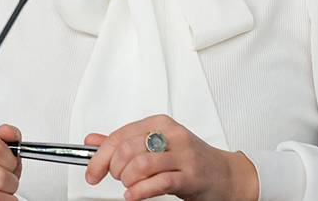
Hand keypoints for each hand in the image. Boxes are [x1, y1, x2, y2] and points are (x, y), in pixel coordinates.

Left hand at [83, 114, 257, 200]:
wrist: (225, 175)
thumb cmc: (190, 160)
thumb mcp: (156, 146)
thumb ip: (124, 143)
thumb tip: (92, 141)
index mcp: (160, 123)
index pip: (120, 135)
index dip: (100, 156)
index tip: (92, 171)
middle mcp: (171, 135)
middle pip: (127, 149)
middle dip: (113, 168)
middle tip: (116, 178)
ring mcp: (183, 155)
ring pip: (141, 164)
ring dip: (127, 179)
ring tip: (129, 186)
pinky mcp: (190, 176)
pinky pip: (159, 182)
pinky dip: (140, 191)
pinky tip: (134, 195)